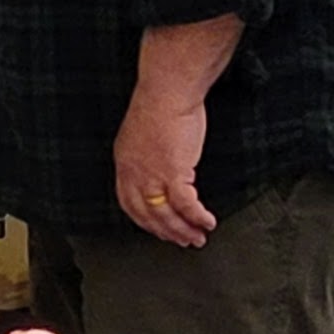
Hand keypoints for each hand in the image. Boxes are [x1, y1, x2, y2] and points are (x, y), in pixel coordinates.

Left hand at [113, 91, 216, 246]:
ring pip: (166, 214)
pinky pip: (186, 205)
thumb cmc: (159, 108)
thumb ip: (147, 157)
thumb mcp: (142, 137)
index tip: (160, 231)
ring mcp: (152, 174)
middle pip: (148, 214)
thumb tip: (160, 171)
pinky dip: (197, 217)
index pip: (129, 203)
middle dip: (167, 232)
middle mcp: (134, 172)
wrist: (166, 92)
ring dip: (184, 230)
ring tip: (198, 238)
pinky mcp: (173, 172)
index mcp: (125, 163)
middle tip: (184, 241)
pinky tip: (208, 222)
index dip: (145, 221)